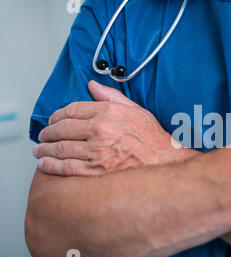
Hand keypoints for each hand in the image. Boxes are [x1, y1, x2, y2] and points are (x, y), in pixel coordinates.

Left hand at [34, 81, 197, 175]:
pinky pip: (65, 166)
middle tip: (43, 135)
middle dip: (48, 132)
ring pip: (60, 147)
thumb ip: (112, 96)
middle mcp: (100, 129)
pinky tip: (45, 163)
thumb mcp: (136, 110)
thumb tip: (92, 86)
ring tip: (40, 149)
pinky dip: (51, 164)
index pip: (72, 109)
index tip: (53, 120)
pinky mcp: (95, 171)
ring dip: (45, 148)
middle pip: (62, 128)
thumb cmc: (153, 140)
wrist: (164, 163)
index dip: (57, 115)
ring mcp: (96, 151)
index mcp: (108, 112)